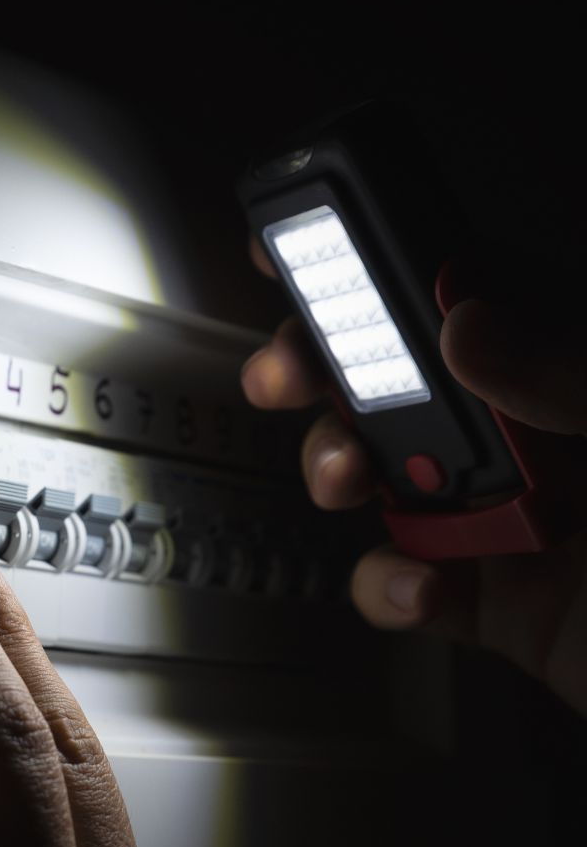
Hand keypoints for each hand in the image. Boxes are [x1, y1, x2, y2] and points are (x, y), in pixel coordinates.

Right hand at [241, 241, 586, 717]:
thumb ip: (574, 372)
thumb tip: (467, 325)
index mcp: (581, 371)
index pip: (477, 287)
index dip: (387, 260)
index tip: (307, 248)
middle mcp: (539, 431)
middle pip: (403, 377)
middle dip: (328, 370)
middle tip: (289, 374)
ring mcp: (510, 516)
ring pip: (386, 473)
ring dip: (340, 470)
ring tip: (348, 482)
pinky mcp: (493, 598)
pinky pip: (405, 580)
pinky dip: (389, 586)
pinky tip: (423, 589)